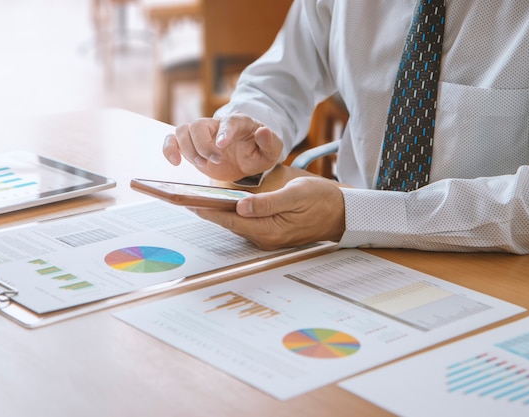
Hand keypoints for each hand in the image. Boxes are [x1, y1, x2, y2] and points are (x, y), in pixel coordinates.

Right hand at [162, 112, 283, 181]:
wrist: (248, 157)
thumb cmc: (259, 151)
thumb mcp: (272, 150)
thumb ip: (270, 141)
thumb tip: (263, 131)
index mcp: (238, 123)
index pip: (228, 123)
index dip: (223, 133)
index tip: (221, 146)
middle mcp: (216, 125)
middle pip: (198, 125)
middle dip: (202, 145)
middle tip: (215, 161)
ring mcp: (201, 135)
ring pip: (182, 130)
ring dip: (188, 149)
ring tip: (201, 164)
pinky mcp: (192, 146)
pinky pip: (172, 140)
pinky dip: (169, 149)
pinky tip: (175, 162)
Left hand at [191, 177, 345, 249]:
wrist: (342, 213)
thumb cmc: (321, 200)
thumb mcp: (296, 195)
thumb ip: (267, 202)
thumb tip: (241, 207)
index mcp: (269, 230)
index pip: (230, 220)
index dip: (207, 211)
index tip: (187, 202)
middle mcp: (265, 239)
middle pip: (229, 224)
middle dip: (208, 211)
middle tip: (185, 198)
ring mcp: (268, 238)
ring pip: (236, 224)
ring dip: (219, 213)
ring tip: (199, 199)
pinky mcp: (271, 233)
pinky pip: (246, 224)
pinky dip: (233, 214)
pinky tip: (224, 203)